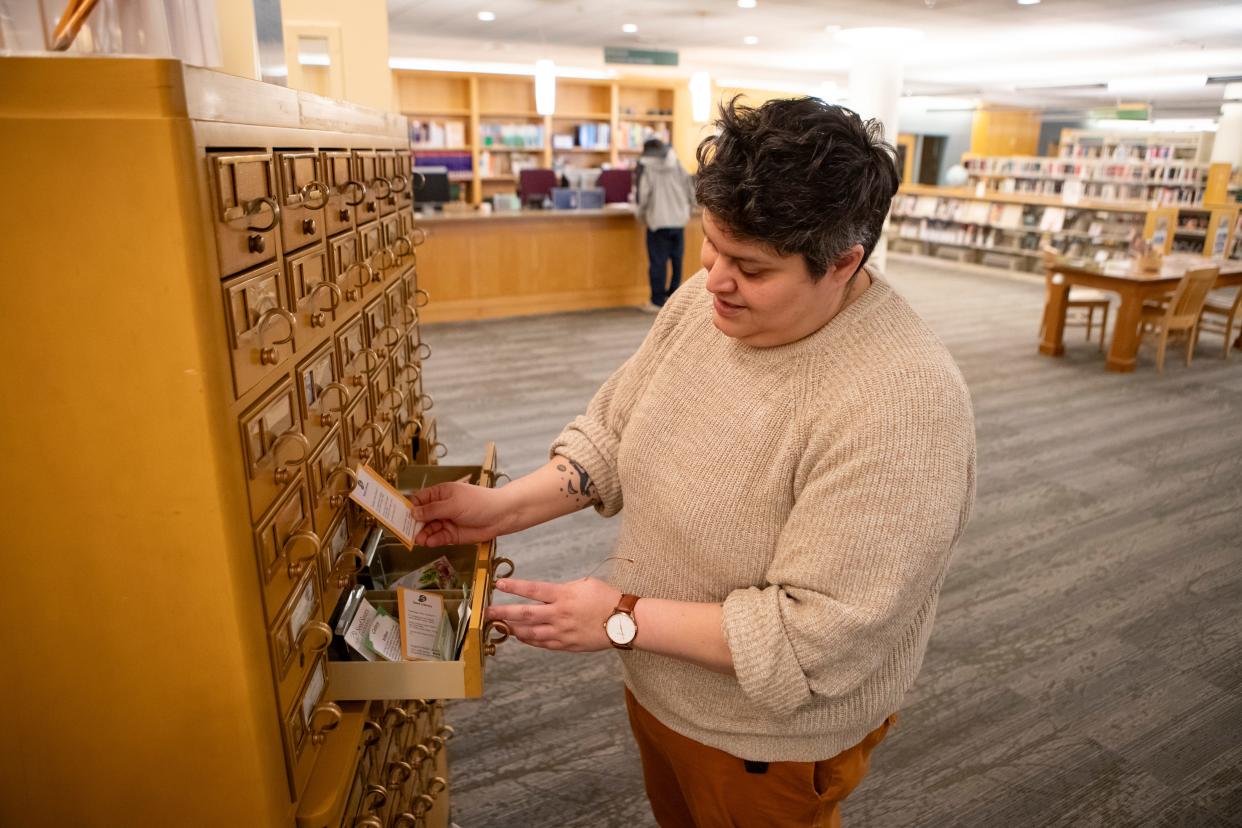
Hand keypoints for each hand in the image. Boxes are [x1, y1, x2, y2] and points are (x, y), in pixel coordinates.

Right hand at [410, 482, 512, 545]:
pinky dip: (432, 540)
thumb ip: (432, 510)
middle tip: (405, 532)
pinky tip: (428, 542)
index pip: (419, 500)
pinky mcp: (452, 535)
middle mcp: (441, 508)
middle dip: (414, 524)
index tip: (399, 516)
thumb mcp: (453, 504)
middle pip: (421, 516)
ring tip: (418, 539)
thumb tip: (413, 512)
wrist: (500, 516)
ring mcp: (446, 521)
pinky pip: (438, 538)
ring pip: (428, 529)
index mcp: (440, 494)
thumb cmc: (479, 502)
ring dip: (422, 534)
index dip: (409, 508)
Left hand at [485, 577, 620, 652]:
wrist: (623, 622)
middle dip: (503, 613)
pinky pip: (542, 644)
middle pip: (525, 614)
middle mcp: (559, 614)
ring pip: (530, 633)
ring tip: (501, 625)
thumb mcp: (585, 584)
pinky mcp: (566, 645)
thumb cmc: (607, 599)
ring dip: (513, 629)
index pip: (533, 590)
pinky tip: (521, 636)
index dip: (514, 587)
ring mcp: (562, 632)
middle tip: (486, 613)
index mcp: (564, 596)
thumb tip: (549, 594)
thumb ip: (563, 589)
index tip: (498, 585)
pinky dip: (529, 640)